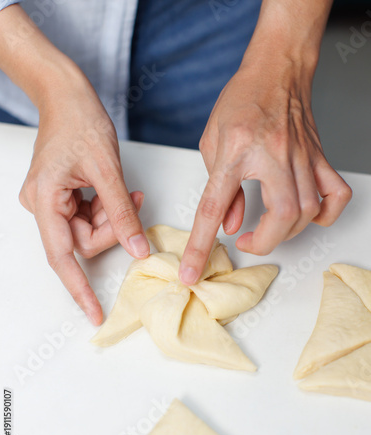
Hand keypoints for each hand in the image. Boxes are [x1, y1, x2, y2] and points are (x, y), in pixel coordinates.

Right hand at [19, 83, 149, 324]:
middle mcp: (42, 206)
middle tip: (135, 204)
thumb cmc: (80, 121)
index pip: (62, 256)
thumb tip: (138, 248)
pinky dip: (107, 209)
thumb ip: (123, 212)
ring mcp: (50, 202)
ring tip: (131, 193)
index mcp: (44, 200)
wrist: (67, 95)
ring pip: (88, 230)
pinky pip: (87, 216)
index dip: (79, 287)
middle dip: (113, 229)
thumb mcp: (107, 169)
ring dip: (113, 217)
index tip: (94, 313)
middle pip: (82, 241)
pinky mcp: (62, 196)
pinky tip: (119, 191)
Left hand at [179, 50, 351, 284]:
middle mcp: (273, 155)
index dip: (200, 246)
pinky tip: (307, 216)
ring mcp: (302, 157)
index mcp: (235, 151)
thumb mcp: (212, 143)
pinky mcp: (320, 157)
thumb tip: (231, 225)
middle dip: (264, 242)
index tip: (190, 271)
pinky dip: (325, 215)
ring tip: (270, 229)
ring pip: (307, 211)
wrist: (276, 70)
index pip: (214, 208)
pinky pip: (336, 195)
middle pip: (280, 216)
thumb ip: (220, 188)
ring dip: (287, 232)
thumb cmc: (241, 101)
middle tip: (247, 243)